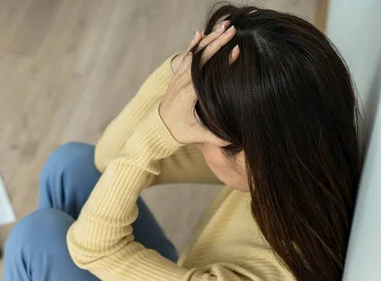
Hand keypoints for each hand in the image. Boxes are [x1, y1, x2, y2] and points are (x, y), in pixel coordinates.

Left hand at [159, 22, 239, 144]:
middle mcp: (182, 82)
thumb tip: (237, 139)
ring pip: (194, 53)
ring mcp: (178, 77)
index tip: (236, 51)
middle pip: (201, 58)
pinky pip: (186, 57)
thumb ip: (217, 138)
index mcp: (188, 94)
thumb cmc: (179, 132)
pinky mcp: (177, 76)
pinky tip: (201, 33)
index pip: (206, 73)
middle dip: (217, 42)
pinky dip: (193, 45)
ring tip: (223, 26)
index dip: (221, 61)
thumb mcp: (198, 136)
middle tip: (233, 30)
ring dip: (209, 39)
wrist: (157, 128)